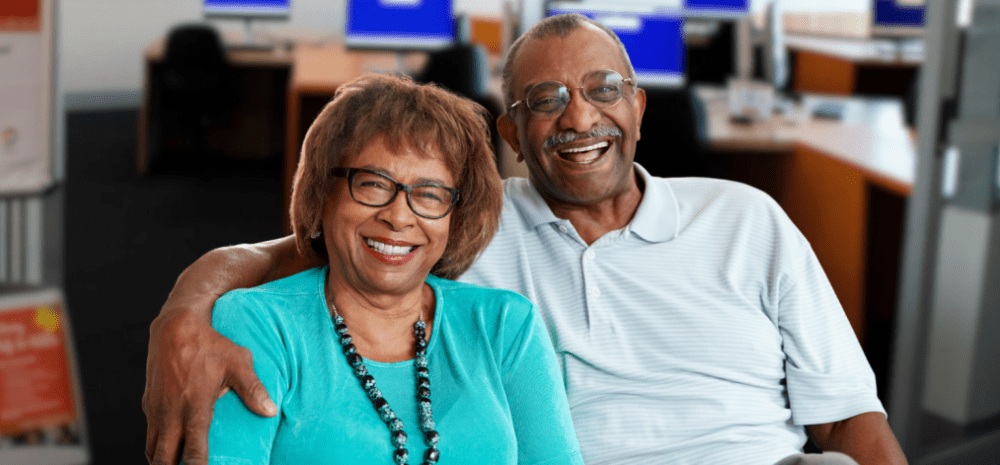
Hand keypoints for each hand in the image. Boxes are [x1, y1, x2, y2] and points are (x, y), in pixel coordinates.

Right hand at [143, 309, 276, 464]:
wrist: (174, 326)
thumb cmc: (210, 343)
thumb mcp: (238, 362)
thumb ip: (254, 389)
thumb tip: (271, 411)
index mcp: (194, 407)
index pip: (194, 452)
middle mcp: (171, 413)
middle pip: (165, 460)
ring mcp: (156, 410)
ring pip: (152, 450)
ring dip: (164, 462)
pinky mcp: (148, 404)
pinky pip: (150, 434)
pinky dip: (157, 447)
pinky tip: (170, 449)